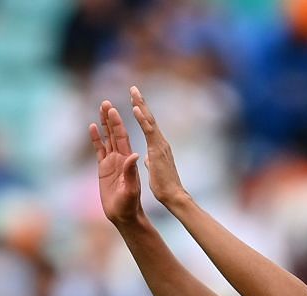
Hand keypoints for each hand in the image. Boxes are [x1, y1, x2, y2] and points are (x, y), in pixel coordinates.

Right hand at [90, 98, 142, 225]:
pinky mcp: (104, 168)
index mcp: (128, 160)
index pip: (123, 137)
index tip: (114, 110)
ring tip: (100, 108)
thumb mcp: (130, 188)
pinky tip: (92, 127)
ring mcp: (112, 162)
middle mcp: (121, 157)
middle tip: (105, 102)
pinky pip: (99, 150)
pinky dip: (96, 139)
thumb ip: (131, 172)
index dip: (118, 123)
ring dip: (104, 124)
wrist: (124, 215)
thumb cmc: (129, 204)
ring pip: (107, 138)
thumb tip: (134, 155)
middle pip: (115, 133)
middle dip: (110, 118)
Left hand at [129, 85, 186, 208]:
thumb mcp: (155, 170)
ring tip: (133, 92)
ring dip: (140, 105)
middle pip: (149, 118)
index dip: (142, 112)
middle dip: (140, 102)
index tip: (134, 101)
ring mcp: (160, 144)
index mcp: (158, 146)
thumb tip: (149, 158)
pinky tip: (135, 109)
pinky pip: (148, 131)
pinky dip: (142, 119)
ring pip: (149, 120)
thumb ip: (152, 161)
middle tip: (133, 88)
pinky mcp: (157, 150)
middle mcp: (160, 142)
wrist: (173, 196)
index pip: (148, 125)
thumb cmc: (165, 186)